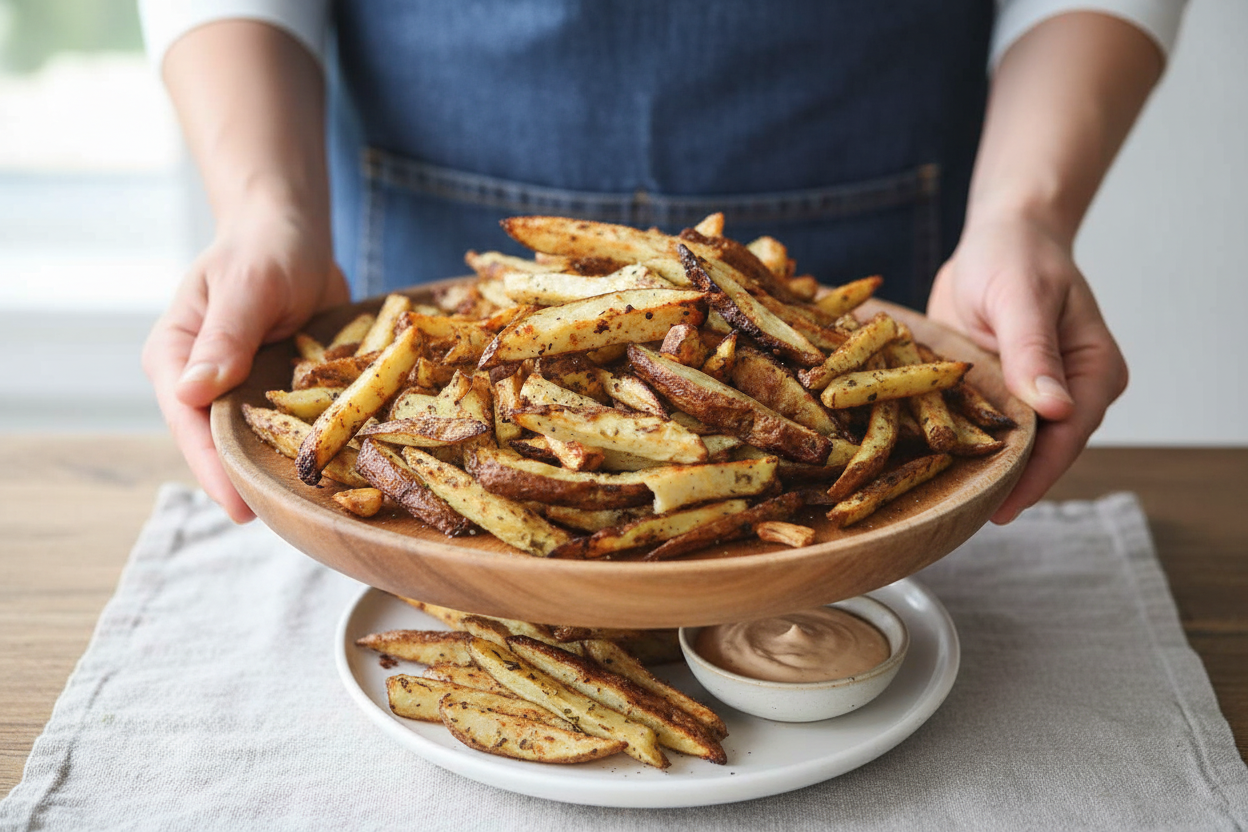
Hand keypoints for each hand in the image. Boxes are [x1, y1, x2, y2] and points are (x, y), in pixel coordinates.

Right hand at [142, 204, 349, 521]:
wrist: (292, 233)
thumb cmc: (262, 249)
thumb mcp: (247, 286)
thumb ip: (226, 337)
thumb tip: (193, 393)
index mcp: (176, 358)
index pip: (189, 423)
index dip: (213, 467)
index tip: (239, 506)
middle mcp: (203, 380)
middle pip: (220, 443)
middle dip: (247, 481)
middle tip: (281, 523)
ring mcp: (241, 388)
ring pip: (256, 440)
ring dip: (279, 469)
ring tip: (309, 513)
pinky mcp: (277, 389)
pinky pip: (292, 424)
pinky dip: (309, 444)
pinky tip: (340, 472)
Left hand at [927, 216, 1127, 523]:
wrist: (1001, 235)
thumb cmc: (1015, 255)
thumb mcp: (1020, 297)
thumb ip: (1033, 351)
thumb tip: (1057, 411)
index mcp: (1093, 371)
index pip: (1067, 437)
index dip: (1035, 475)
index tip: (1001, 507)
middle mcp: (1072, 392)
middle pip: (1042, 453)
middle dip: (1004, 483)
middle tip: (958, 519)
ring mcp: (1036, 397)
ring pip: (1012, 447)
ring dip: (979, 470)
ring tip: (942, 507)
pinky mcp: (1003, 394)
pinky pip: (985, 429)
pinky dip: (962, 446)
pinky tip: (930, 470)